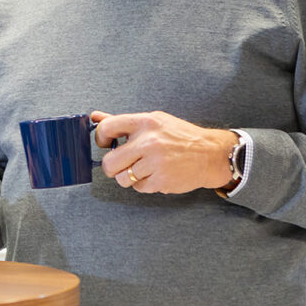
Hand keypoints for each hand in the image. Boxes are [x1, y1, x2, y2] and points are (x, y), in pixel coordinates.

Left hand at [92, 110, 237, 194]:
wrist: (211, 154)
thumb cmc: (180, 137)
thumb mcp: (154, 121)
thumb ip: (122, 122)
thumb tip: (94, 117)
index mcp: (146, 123)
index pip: (108, 127)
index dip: (100, 138)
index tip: (105, 143)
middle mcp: (149, 142)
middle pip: (109, 163)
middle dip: (111, 166)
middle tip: (120, 163)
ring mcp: (156, 163)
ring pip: (122, 178)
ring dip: (128, 176)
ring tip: (142, 168)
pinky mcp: (162, 181)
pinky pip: (139, 187)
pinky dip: (143, 184)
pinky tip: (155, 174)